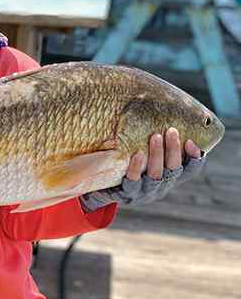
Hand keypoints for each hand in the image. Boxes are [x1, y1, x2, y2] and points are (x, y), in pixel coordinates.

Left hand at [80, 127, 204, 212]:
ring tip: (155, 136)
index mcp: (171, 176)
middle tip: (171, 130)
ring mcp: (145, 192)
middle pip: (174, 170)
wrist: (102, 187)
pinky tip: (137, 155)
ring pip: (156, 176)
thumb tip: (160, 103)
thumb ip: (157, 137)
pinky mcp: (128, 195)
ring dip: (157, 156)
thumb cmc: (129, 162)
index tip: (192, 141)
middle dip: (174, 150)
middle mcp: (162, 186)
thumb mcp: (145, 151)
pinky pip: (133, 182)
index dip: (195, 157)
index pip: (191, 169)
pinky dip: (137, 168)